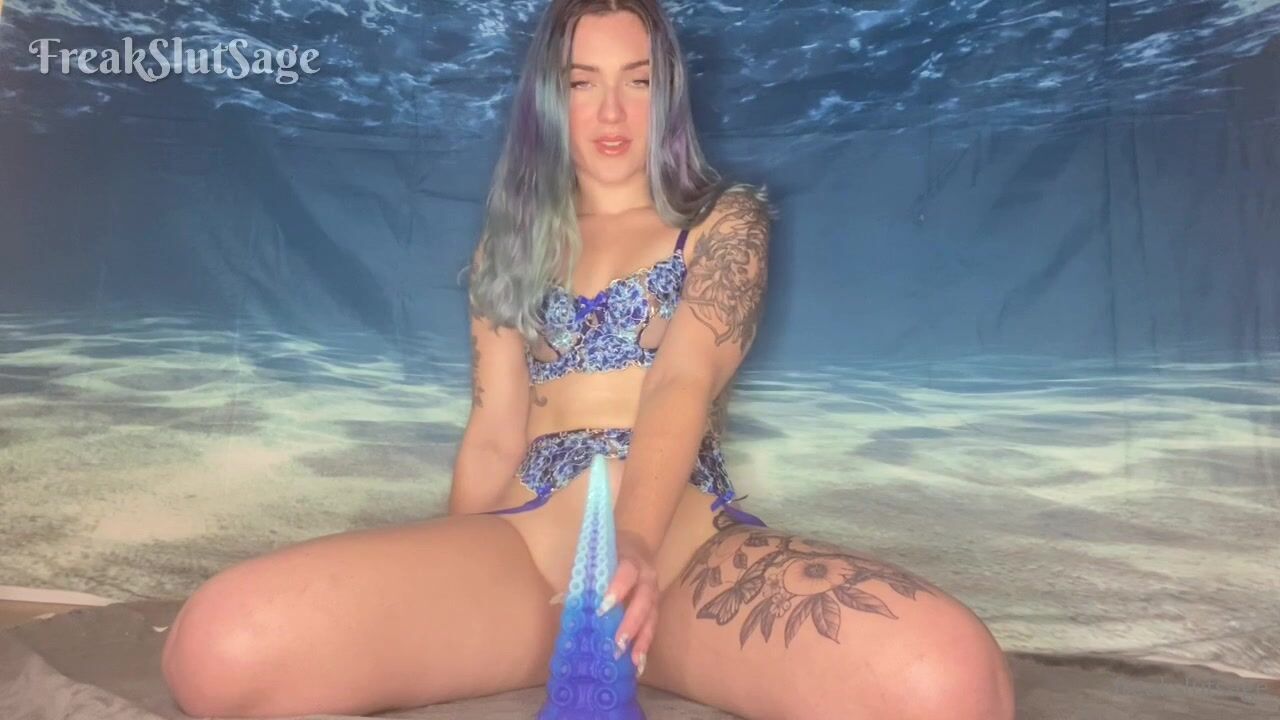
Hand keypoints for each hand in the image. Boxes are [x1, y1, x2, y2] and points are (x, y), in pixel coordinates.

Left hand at [597, 529, 658, 676]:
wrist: (632, 547)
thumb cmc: (604, 555)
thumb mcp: (594, 558)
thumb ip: (584, 577)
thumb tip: (564, 601)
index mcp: (631, 559)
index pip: (628, 572)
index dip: (618, 588)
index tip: (603, 607)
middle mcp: (647, 576)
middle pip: (645, 599)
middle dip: (632, 622)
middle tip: (618, 642)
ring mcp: (654, 593)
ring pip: (652, 617)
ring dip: (642, 639)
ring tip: (632, 661)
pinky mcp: (655, 609)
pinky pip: (653, 628)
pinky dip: (645, 646)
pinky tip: (638, 665)